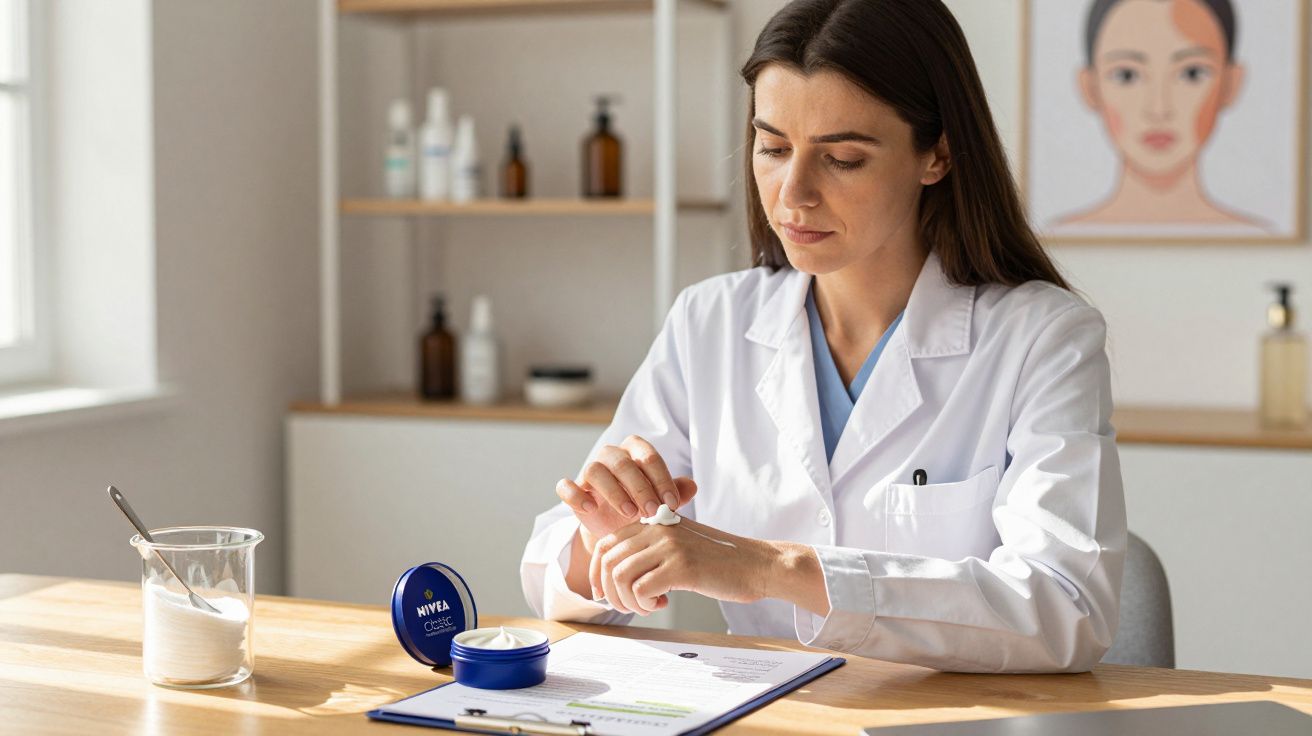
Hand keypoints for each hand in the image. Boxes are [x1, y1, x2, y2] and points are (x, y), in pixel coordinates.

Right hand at [554, 435, 696, 552]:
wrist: (618, 529)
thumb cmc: (644, 508)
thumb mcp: (663, 502)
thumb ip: (677, 493)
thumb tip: (692, 486)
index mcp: (635, 451)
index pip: (648, 456)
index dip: (661, 479)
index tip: (671, 504)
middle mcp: (611, 456)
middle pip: (622, 462)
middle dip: (640, 487)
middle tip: (653, 511)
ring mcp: (589, 471)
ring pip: (595, 469)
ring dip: (613, 491)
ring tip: (629, 514)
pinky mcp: (573, 489)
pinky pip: (566, 486)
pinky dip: (576, 495)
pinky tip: (591, 509)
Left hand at [588, 516, 774, 614]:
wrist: (756, 565)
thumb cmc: (719, 561)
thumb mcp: (680, 544)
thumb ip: (650, 549)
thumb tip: (614, 574)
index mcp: (654, 521)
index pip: (606, 544)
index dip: (597, 573)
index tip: (603, 593)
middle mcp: (657, 528)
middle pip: (609, 562)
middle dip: (612, 592)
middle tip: (631, 606)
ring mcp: (669, 546)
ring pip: (621, 577)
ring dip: (628, 601)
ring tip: (647, 606)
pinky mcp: (681, 567)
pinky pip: (641, 590)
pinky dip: (645, 604)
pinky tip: (663, 603)